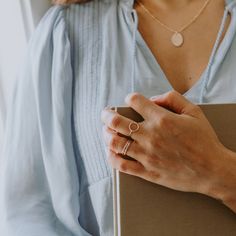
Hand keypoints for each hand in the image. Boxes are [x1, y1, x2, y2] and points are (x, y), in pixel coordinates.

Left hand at [101, 91, 234, 198]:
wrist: (212, 170)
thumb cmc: (204, 140)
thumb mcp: (194, 112)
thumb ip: (173, 98)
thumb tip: (152, 99)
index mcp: (162, 119)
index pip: (134, 101)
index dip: (130, 98)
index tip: (129, 100)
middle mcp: (150, 136)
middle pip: (116, 122)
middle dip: (106, 115)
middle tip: (105, 114)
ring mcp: (146, 155)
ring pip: (115, 142)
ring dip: (106, 134)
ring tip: (106, 131)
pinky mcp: (147, 171)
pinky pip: (121, 165)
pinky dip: (111, 157)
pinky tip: (110, 151)